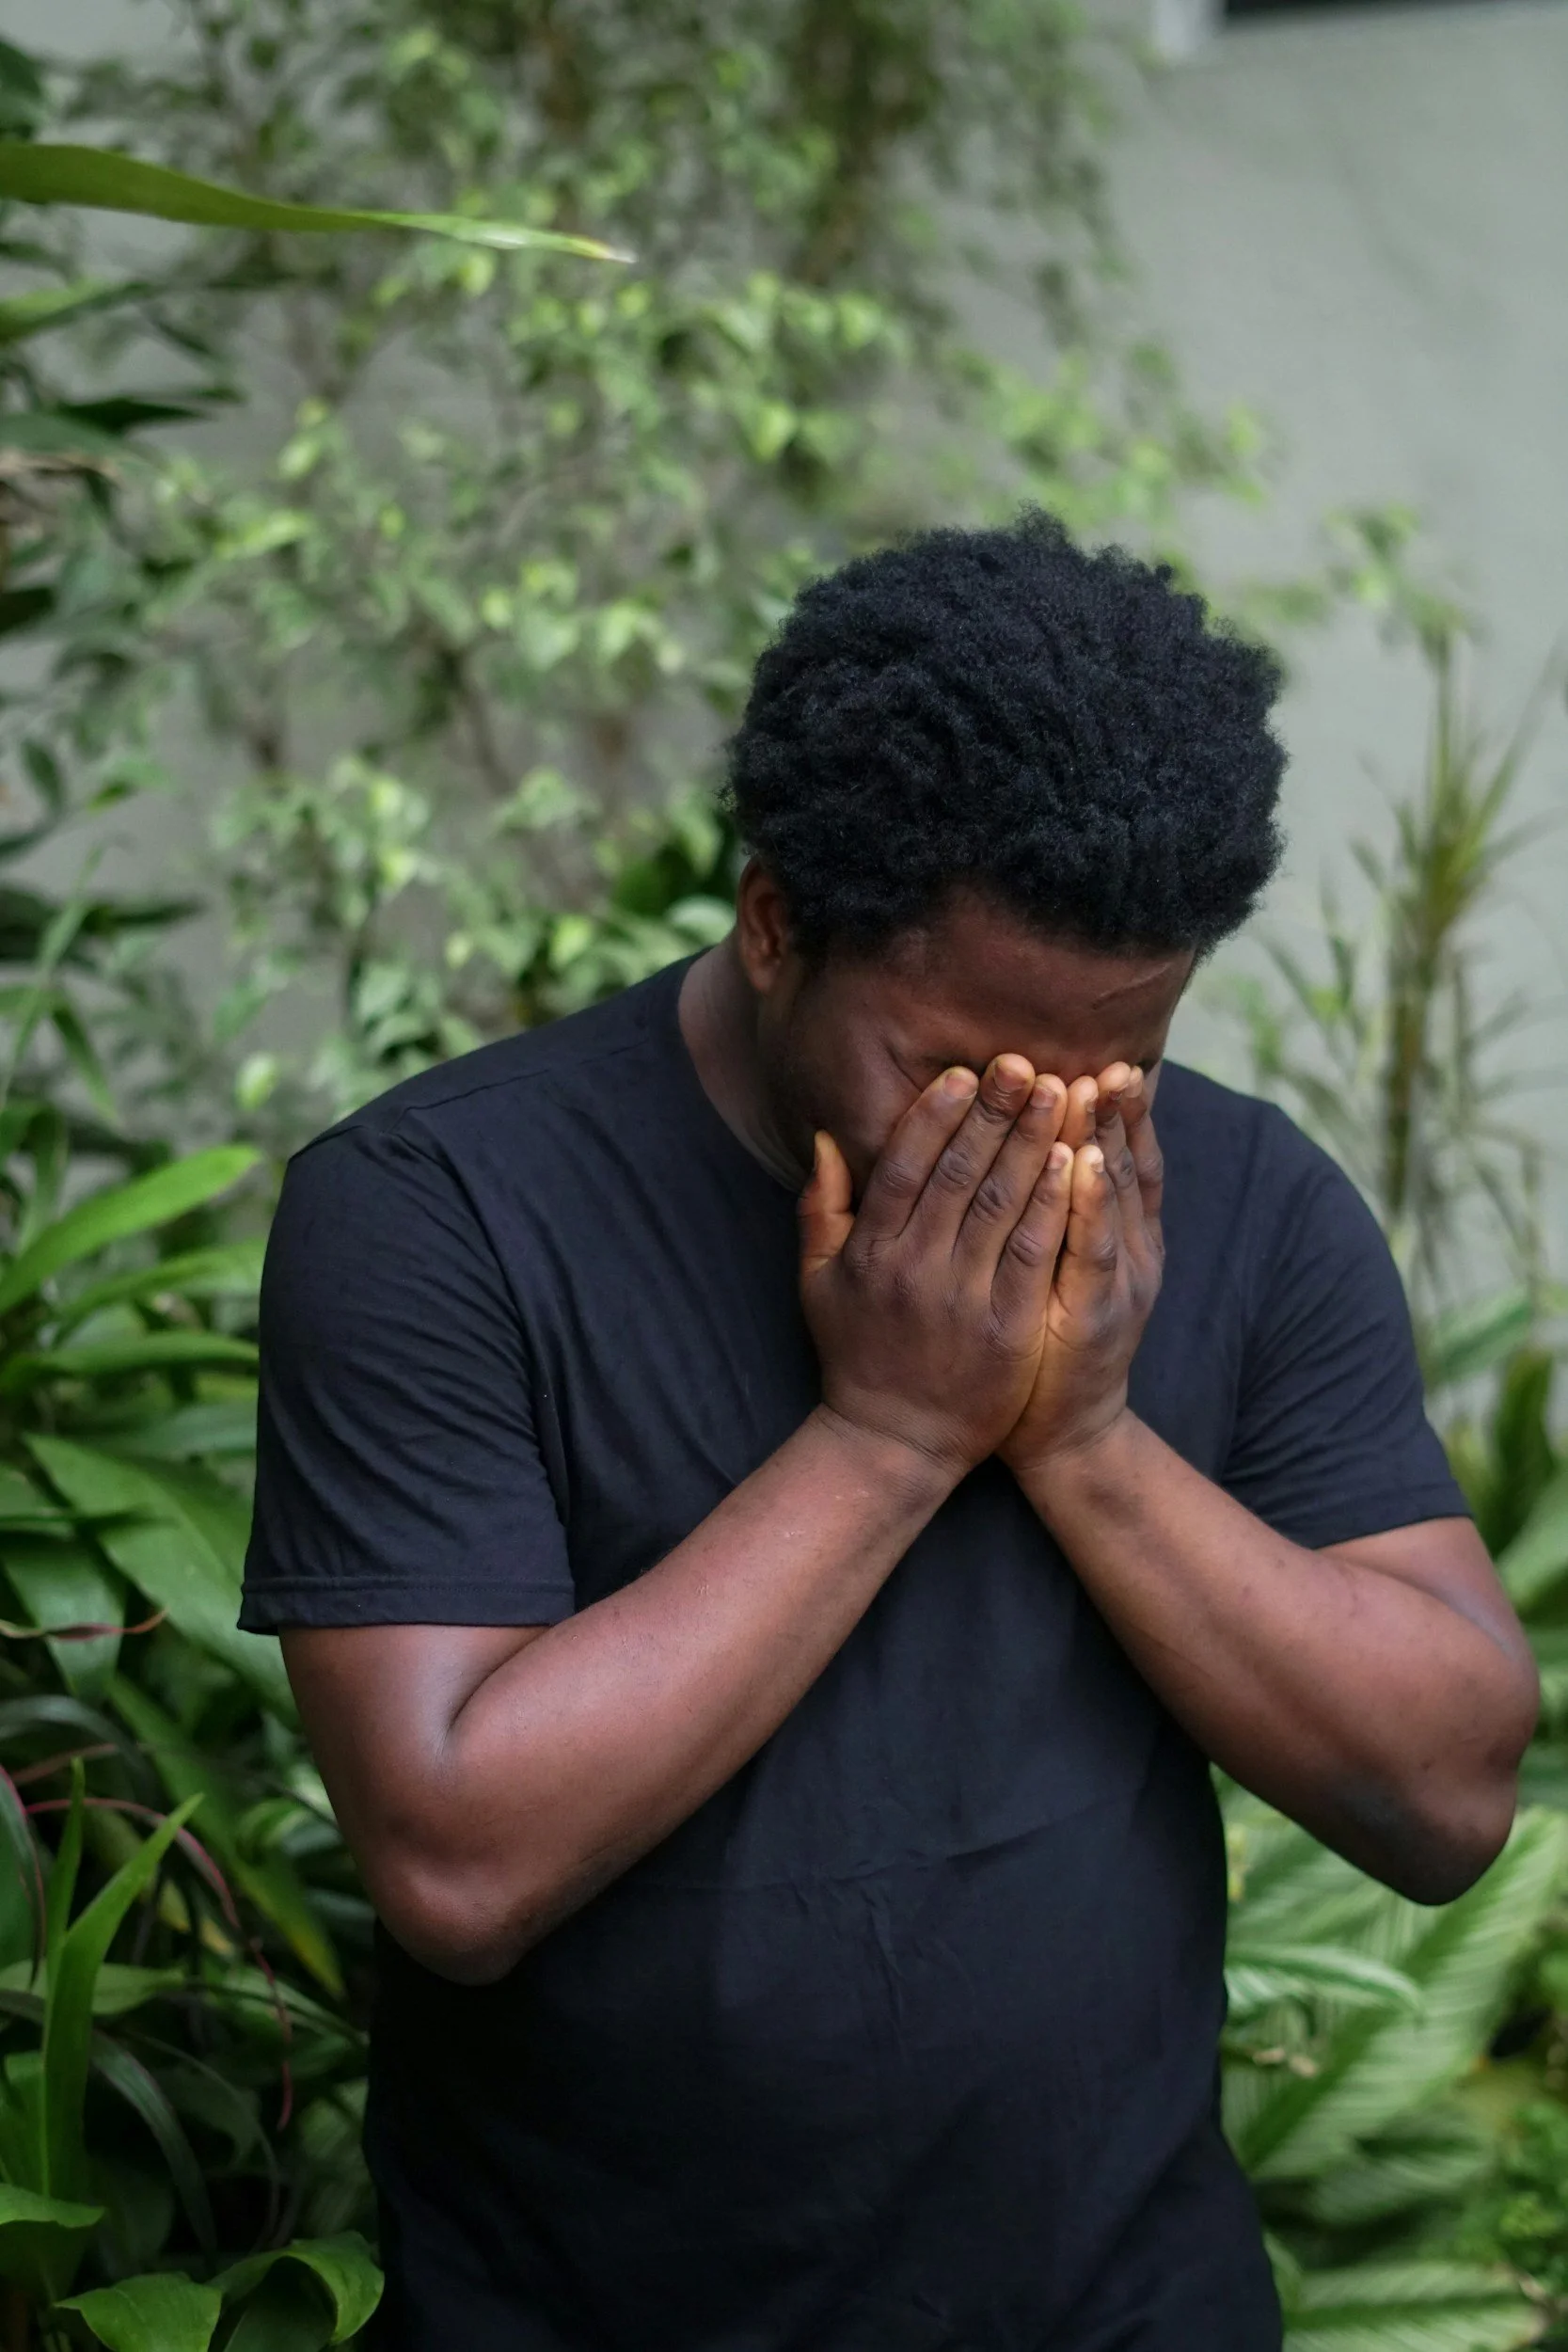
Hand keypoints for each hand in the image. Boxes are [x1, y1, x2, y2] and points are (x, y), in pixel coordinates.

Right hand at [799, 1056, 1072, 1478]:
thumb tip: (828, 1137)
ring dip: (1033, 1142)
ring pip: (1004, 1205)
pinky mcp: (1010, 1329)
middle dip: (994, 1112)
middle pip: (960, 1174)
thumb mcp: (819, 1282)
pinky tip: (1077, 1161)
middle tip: (1022, 1061)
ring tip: (1058, 1092)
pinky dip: (1057, 1204)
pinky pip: (1038, 1254)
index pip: (904, 1166)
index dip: (935, 1115)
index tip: (964, 1071)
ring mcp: (965, 1300)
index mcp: (871, 1252)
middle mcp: (916, 1269)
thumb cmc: (856, 1355)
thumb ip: (822, 1207)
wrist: (894, 1443)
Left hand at [998, 1062, 1163, 1473]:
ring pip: (1117, 1194)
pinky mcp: (1097, 1313)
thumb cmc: (1045, 1341)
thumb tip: (1048, 1140)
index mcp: (1120, 1233)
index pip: (1123, 1153)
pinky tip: (1087, 1161)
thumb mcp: (1059, 1266)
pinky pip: (1096, 1248)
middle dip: (1115, 1106)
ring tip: (1097, 1082)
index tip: (1107, 1054)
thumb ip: (1055, 1207)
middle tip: (1105, 1051)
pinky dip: (1094, 1202)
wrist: (1062, 1431)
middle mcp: (1131, 1248)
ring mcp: (1119, 1280)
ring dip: (1108, 1135)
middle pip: (1126, 1160)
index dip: (1119, 1107)